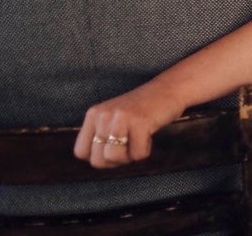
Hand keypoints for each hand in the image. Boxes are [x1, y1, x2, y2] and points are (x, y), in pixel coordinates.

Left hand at [73, 78, 187, 167]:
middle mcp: (103, 115)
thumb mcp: (114, 118)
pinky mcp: (140, 123)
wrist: (170, 88)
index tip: (115, 148)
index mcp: (94, 114)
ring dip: (129, 157)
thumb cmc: (142, 110)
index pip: (81, 152)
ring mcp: (121, 118)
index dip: (99, 157)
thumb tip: (98, 162)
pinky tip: (149, 134)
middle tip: (129, 146)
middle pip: (97, 160)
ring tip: (138, 141)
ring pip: (112, 158)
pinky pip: (137, 155)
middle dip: (116, 161)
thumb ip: (101, 135)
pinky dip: (145, 150)